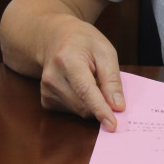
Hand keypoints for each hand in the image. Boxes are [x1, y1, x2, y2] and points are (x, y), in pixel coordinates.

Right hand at [39, 15, 124, 130]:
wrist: (57, 38)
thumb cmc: (84, 42)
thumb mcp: (105, 51)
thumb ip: (112, 79)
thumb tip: (117, 106)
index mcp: (67, 60)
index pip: (85, 91)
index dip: (100, 109)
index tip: (112, 125)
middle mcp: (52, 78)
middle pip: (84, 105)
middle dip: (101, 102)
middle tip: (104, 82)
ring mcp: (46, 91)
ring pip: (80, 111)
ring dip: (92, 103)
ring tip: (89, 78)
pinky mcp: (46, 101)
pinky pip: (72, 112)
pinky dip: (83, 104)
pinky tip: (79, 86)